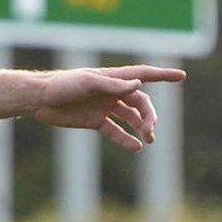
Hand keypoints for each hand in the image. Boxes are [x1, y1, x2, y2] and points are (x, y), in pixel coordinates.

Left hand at [32, 65, 185, 152]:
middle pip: (140, 102)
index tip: (181, 76)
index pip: (143, 74)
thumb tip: (138, 85)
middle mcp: (112, 92)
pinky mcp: (95, 121)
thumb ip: (112, 85)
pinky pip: (115, 131)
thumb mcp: (88, 83)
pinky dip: (125, 139)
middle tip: (151, 129)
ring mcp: (105, 107)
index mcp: (113, 78)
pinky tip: (135, 147)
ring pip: (130, 117)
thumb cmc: (63, 85)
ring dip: (141, 127)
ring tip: (148, 139)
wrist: (40, 100)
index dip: (162, 75)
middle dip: (149, 115)